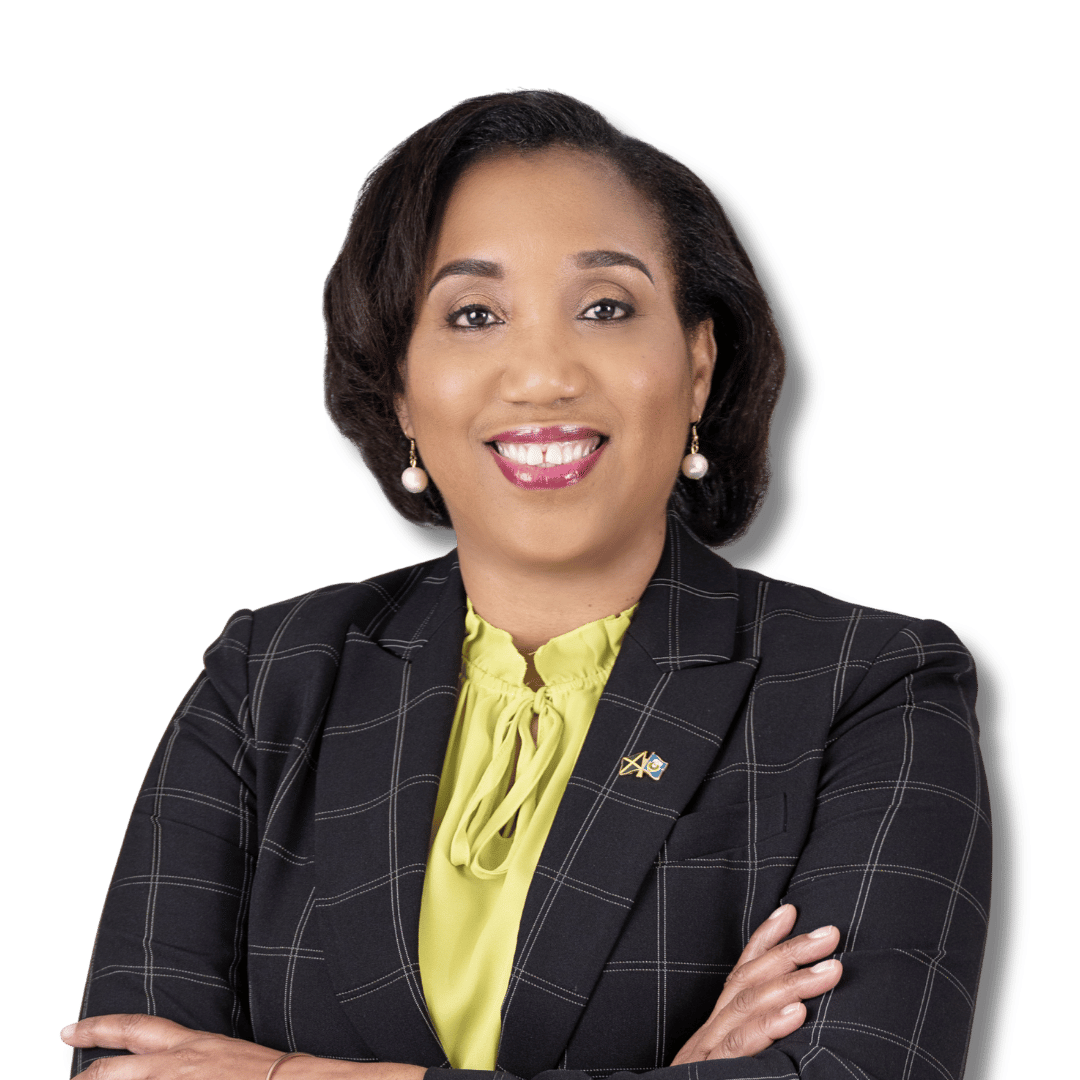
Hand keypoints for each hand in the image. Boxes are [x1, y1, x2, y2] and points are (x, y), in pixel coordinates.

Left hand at [60, 1014, 426, 1078]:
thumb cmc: (265, 1072)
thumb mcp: (223, 1055)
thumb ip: (191, 1060)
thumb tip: (170, 1067)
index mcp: (188, 1045)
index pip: (132, 1028)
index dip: (96, 1028)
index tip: (67, 1030)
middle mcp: (175, 1067)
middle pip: (110, 1071)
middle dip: (82, 1077)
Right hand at [670, 904, 842, 1062]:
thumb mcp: (736, 1067)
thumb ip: (756, 1041)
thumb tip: (801, 1016)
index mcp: (716, 1030)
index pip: (740, 973)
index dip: (764, 939)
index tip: (791, 910)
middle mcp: (709, 1034)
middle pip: (748, 981)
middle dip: (790, 952)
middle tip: (831, 934)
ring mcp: (707, 1054)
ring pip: (745, 1006)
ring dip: (792, 983)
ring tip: (830, 969)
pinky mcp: (710, 1075)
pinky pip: (738, 1049)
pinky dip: (766, 1027)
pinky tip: (796, 1015)